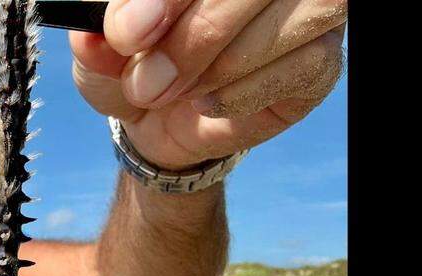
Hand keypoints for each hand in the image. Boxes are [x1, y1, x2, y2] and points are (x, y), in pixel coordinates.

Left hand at [68, 0, 346, 169]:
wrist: (156, 119)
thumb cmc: (134, 60)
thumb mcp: (103, 48)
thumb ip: (100, 32)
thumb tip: (100, 33)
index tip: (128, 33)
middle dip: (195, 35)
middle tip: (146, 82)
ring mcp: (306, 10)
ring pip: (288, 21)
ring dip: (218, 68)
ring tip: (171, 94)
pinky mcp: (321, 60)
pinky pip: (302, 67)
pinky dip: (242, 93)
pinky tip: (207, 103)